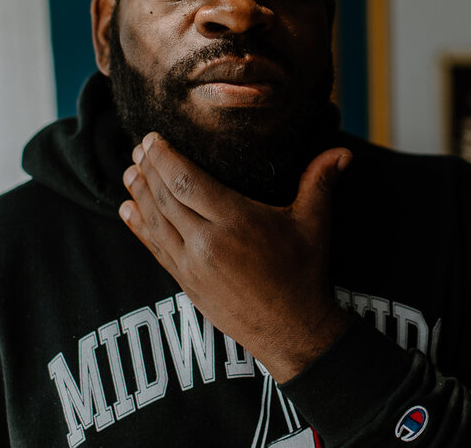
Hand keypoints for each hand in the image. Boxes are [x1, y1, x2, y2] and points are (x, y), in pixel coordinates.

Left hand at [119, 132, 353, 382]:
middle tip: (137, 147)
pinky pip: (156, 248)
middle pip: (166, 198)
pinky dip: (138, 227)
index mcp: (236, 222)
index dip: (165, 158)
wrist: (292, 331)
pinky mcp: (186, 283)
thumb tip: (343, 152)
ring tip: (128, 171)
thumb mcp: (314, 224)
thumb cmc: (304, 273)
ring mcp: (193, 266)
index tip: (152, 138)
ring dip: (139, 194)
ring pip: (156, 222)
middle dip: (149, 170)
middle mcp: (208, 243)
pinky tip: (127, 209)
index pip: (188, 182)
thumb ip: (320, 182)